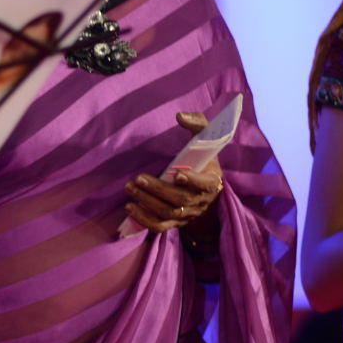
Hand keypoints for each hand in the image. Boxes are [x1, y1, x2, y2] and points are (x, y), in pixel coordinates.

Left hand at [124, 112, 224, 232]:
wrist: (205, 188)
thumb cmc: (202, 159)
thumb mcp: (206, 140)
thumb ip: (198, 125)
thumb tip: (180, 116)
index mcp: (212, 181)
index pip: (206, 185)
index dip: (194, 181)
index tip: (179, 173)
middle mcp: (201, 201)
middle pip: (181, 200)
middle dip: (158, 189)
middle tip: (138, 179)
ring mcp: (188, 214)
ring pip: (169, 213)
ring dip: (147, 202)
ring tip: (130, 188)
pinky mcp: (175, 223)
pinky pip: (160, 227)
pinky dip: (144, 219)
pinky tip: (130, 207)